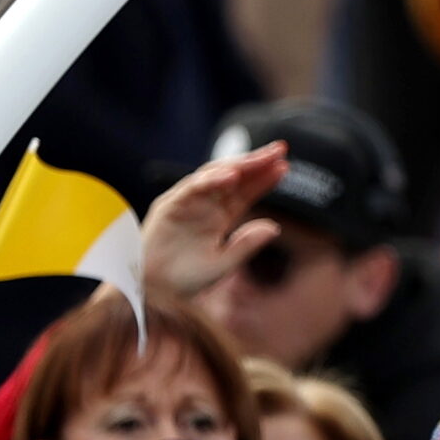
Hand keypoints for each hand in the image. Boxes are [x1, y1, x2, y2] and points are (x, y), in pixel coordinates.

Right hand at [140, 144, 286, 301]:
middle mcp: (205, 204)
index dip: (265, 178)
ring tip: (260, 158)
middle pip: (234, 177)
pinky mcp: (169, 206)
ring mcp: (187, 202)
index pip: (246, 191)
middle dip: (256, 162)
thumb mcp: (224, 264)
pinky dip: (210, 180)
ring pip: (214, 176)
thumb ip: (247, 245)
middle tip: (281, 149)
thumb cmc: (187, 278)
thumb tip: (275, 227)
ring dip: (237, 165)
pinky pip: (191, 188)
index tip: (285, 166)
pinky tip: (230, 175)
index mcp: (220, 215)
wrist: (153, 290)